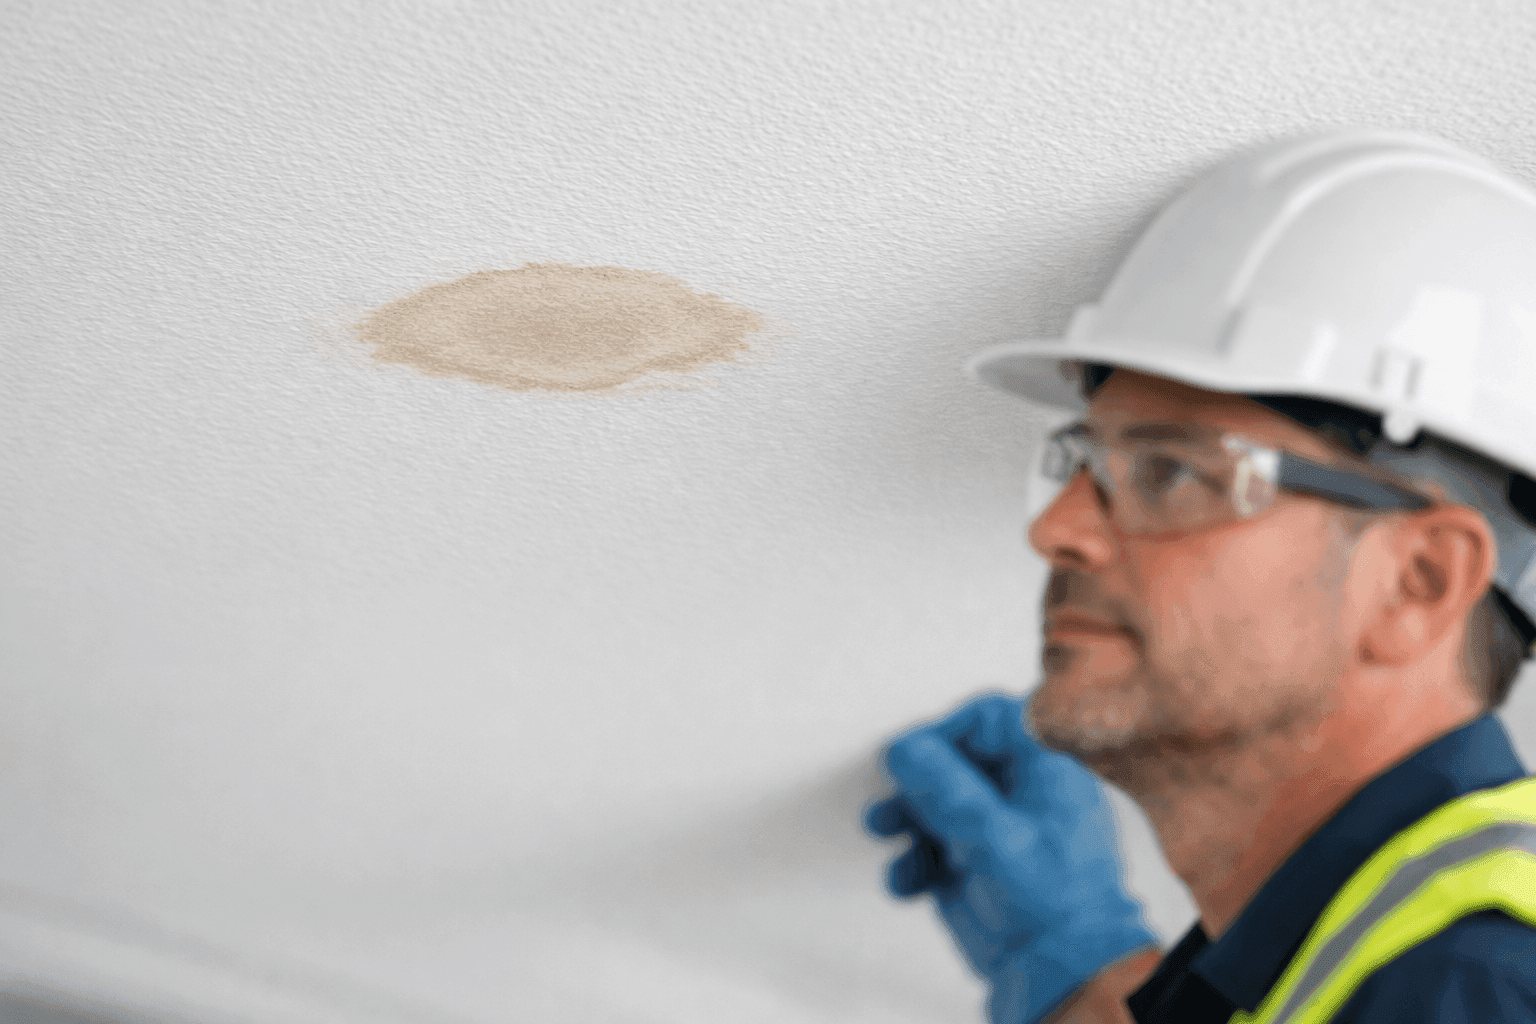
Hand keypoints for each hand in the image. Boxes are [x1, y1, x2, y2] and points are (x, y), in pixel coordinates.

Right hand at [865, 691, 1157, 1023]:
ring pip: (939, 804)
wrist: (1065, 978)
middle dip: (918, 777)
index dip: (948, 730)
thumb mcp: (994, 835)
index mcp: (1047, 773)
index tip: (916, 752)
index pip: (992, 721)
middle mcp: (1023, 800)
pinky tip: (909, 878)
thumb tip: (906, 749)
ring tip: (886, 828)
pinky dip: (914, 861)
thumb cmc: (1056, 909)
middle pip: (957, 761)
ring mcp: (999, 837)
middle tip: (895, 789)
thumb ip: (945, 787)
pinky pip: (934, 851)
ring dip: (906, 816)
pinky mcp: (978, 873)